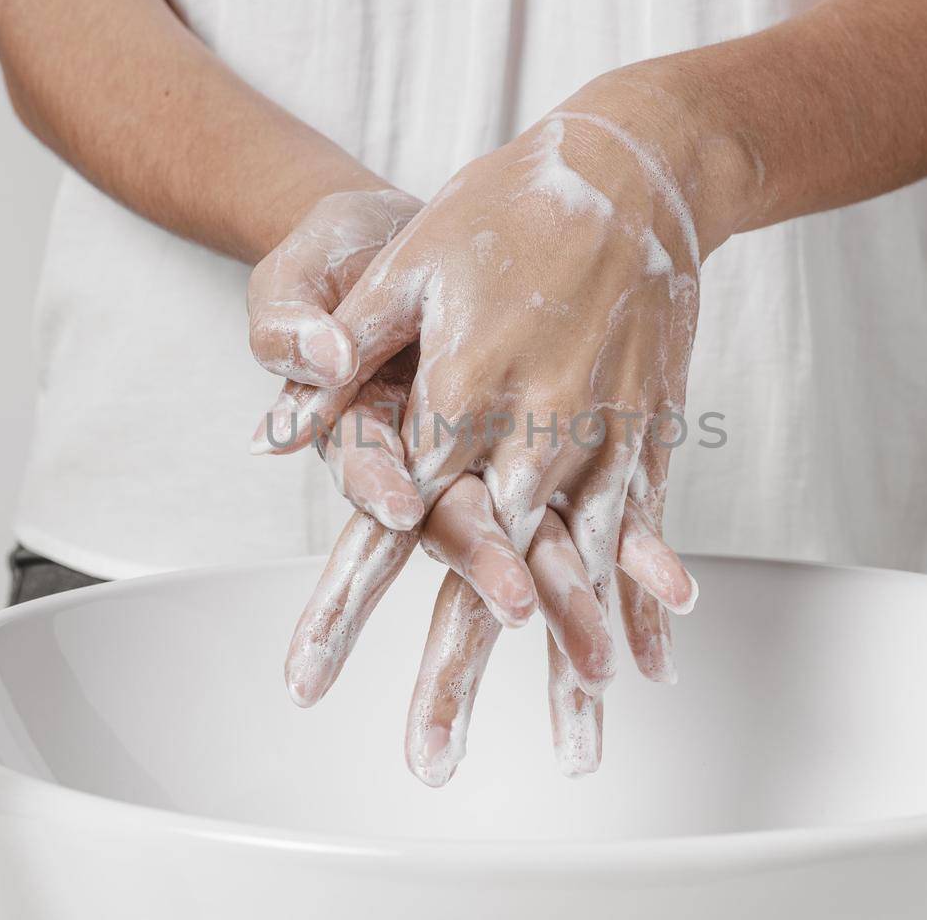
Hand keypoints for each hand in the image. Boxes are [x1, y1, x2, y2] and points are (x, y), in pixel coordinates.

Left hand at [261, 69, 722, 781]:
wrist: (631, 165)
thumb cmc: (504, 207)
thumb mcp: (406, 260)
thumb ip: (342, 346)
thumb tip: (277, 421)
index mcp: (455, 390)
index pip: (388, 516)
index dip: (343, 603)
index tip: (309, 678)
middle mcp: (529, 427)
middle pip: (483, 569)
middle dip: (453, 671)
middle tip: (429, 761)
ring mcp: (598, 434)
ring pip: (578, 570)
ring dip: (570, 663)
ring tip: (578, 751)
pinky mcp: (648, 429)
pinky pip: (644, 532)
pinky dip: (646, 602)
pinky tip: (649, 663)